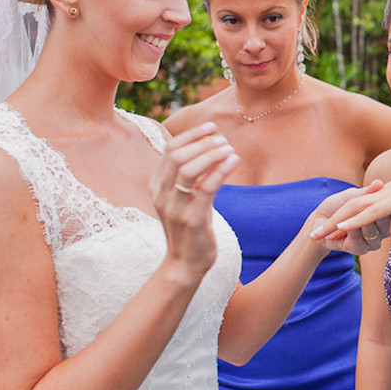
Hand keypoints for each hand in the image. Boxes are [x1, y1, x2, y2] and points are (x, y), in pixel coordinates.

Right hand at [152, 122, 239, 278]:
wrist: (185, 263)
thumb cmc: (189, 226)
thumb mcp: (184, 197)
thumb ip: (190, 175)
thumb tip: (210, 145)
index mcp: (156, 186)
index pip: (169, 149)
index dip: (191, 135)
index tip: (211, 127)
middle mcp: (161, 195)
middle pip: (177, 155)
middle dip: (202, 142)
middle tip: (223, 138)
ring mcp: (175, 207)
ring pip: (189, 169)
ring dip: (211, 154)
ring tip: (229, 148)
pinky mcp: (192, 219)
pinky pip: (207, 188)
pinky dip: (221, 170)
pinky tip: (234, 161)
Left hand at [307, 180, 389, 254]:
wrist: (318, 220)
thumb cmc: (334, 205)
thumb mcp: (350, 196)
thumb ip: (365, 193)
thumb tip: (379, 183)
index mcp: (380, 215)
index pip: (389, 212)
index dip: (383, 204)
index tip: (377, 199)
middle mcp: (379, 230)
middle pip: (383, 224)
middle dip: (371, 215)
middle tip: (357, 209)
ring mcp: (371, 241)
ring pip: (372, 233)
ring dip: (358, 224)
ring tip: (345, 219)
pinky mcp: (360, 249)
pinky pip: (360, 241)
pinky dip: (350, 232)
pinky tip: (341, 227)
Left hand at [311, 158, 390, 241]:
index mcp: (390, 195)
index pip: (362, 205)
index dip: (346, 217)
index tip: (333, 228)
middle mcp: (384, 194)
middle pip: (350, 206)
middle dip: (331, 221)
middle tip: (315, 233)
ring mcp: (387, 197)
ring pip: (353, 210)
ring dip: (334, 223)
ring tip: (317, 235)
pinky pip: (368, 214)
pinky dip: (352, 222)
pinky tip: (339, 230)